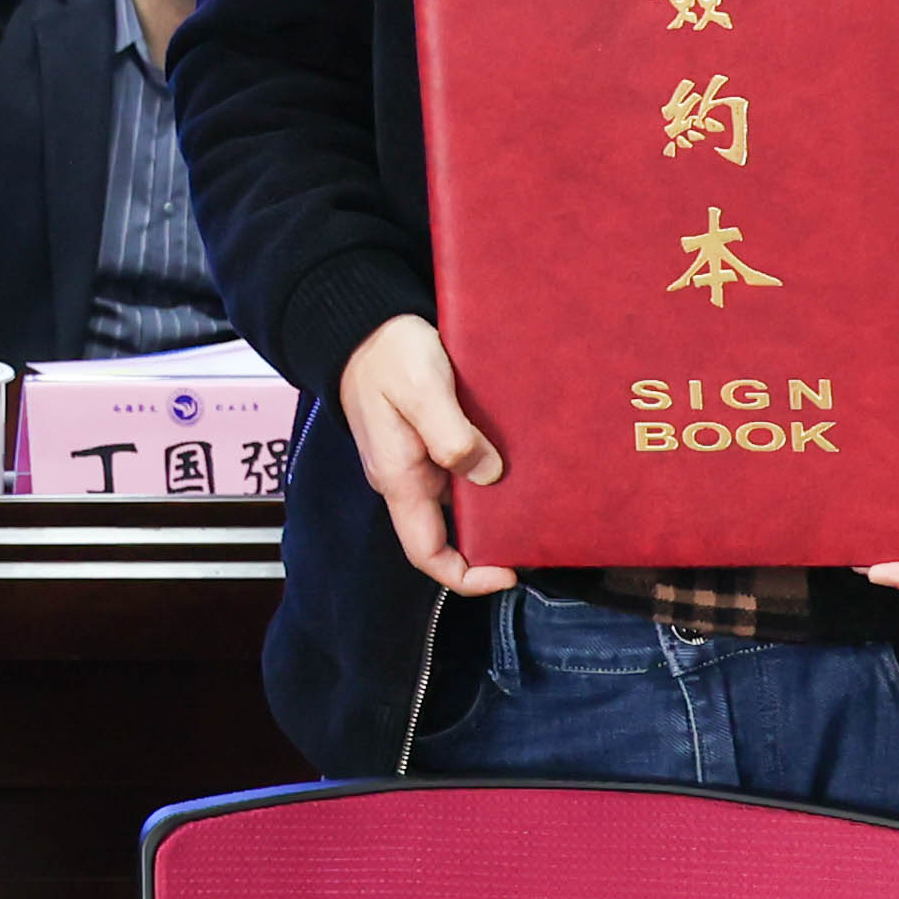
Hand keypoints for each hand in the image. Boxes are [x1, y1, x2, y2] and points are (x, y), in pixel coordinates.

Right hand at [337, 315, 516, 597]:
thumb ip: (451, 434)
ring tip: (537, 492)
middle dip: (490, 540)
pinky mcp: (427, 441)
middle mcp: (407, 480)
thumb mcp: (421, 388)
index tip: (511, 571)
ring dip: (494, 504)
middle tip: (537, 527)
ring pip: (459, 502)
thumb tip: (488, 474)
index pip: (427, 553)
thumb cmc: (388, 353)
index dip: (468, 576)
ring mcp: (415, 462)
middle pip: (448, 534)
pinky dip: (489, 474)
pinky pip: (461, 471)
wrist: (361, 322)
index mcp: (400, 479)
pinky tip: (517, 459)